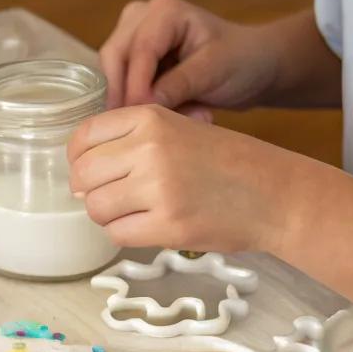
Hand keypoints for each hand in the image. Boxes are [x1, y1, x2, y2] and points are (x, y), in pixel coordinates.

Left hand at [68, 103, 289, 253]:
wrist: (275, 193)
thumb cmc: (226, 162)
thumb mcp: (179, 129)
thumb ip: (130, 141)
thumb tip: (78, 173)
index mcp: (150, 118)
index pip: (83, 137)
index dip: (78, 159)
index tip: (89, 172)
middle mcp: (149, 148)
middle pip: (83, 174)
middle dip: (89, 190)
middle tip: (113, 197)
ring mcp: (158, 188)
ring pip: (95, 207)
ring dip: (108, 215)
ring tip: (134, 212)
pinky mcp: (168, 224)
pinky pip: (118, 234)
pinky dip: (126, 234)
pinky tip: (148, 225)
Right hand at [100, 0, 278, 112]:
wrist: (254, 68)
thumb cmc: (241, 61)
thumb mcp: (214, 72)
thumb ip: (177, 86)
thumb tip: (141, 105)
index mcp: (164, 12)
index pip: (139, 50)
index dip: (136, 86)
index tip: (139, 117)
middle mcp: (141, 17)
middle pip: (115, 58)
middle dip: (128, 95)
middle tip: (142, 128)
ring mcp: (134, 37)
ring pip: (114, 74)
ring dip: (138, 102)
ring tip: (179, 118)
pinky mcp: (135, 60)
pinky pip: (125, 85)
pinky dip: (144, 104)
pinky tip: (178, 115)